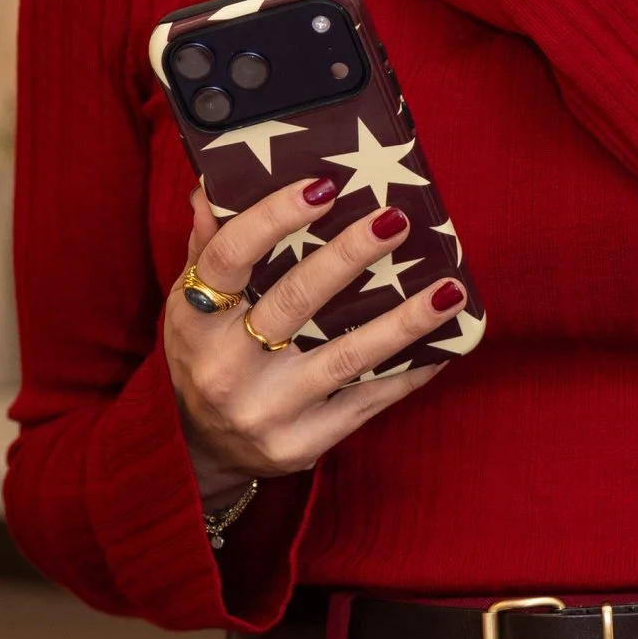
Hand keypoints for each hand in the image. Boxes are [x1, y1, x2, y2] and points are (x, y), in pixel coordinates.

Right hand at [166, 179, 461, 502]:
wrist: (199, 452)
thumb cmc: (204, 358)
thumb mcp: (188, 307)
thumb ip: (206, 248)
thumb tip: (210, 189)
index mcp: (193, 320)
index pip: (230, 256)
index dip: (274, 217)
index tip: (324, 186)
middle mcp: (225, 366)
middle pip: (296, 299)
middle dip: (351, 255)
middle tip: (397, 219)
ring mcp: (266, 409)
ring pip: (345, 355)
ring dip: (404, 321)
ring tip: (449, 289)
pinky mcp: (301, 443)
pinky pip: (366, 403)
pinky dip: (408, 373)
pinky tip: (443, 346)